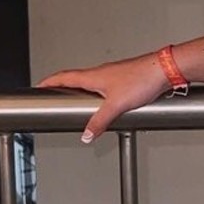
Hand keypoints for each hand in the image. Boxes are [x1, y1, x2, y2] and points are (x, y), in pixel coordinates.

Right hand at [35, 53, 170, 142]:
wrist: (165, 70)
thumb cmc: (142, 79)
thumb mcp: (116, 105)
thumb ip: (99, 121)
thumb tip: (86, 134)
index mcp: (94, 76)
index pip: (63, 77)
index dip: (49, 82)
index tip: (38, 87)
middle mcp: (102, 72)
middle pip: (75, 79)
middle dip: (62, 87)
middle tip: (54, 96)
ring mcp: (114, 75)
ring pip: (92, 83)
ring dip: (81, 91)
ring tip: (77, 104)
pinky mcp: (126, 79)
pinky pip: (106, 87)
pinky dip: (99, 95)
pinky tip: (107, 105)